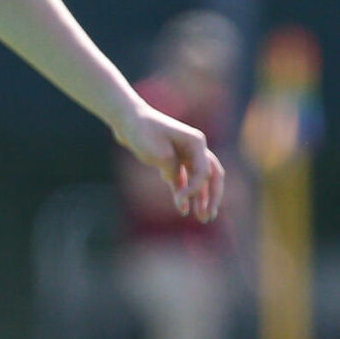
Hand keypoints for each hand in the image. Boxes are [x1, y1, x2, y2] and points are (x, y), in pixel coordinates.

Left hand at [116, 102, 223, 221]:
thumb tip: (178, 185)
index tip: (180, 202)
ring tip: (202, 218)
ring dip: (201, 199)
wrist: (127, 120)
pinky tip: (183, 209)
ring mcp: (186, 155)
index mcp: (197, 142)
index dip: (196, 190)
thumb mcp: (158, 152)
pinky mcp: (173, 162)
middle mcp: (195, 149)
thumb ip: (172, 169)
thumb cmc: (142, 132)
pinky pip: (184, 181)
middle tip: (208, 217)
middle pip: (212, 176)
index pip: (205, 172)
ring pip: (200, 181)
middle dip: (212, 197)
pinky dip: (185, 194)